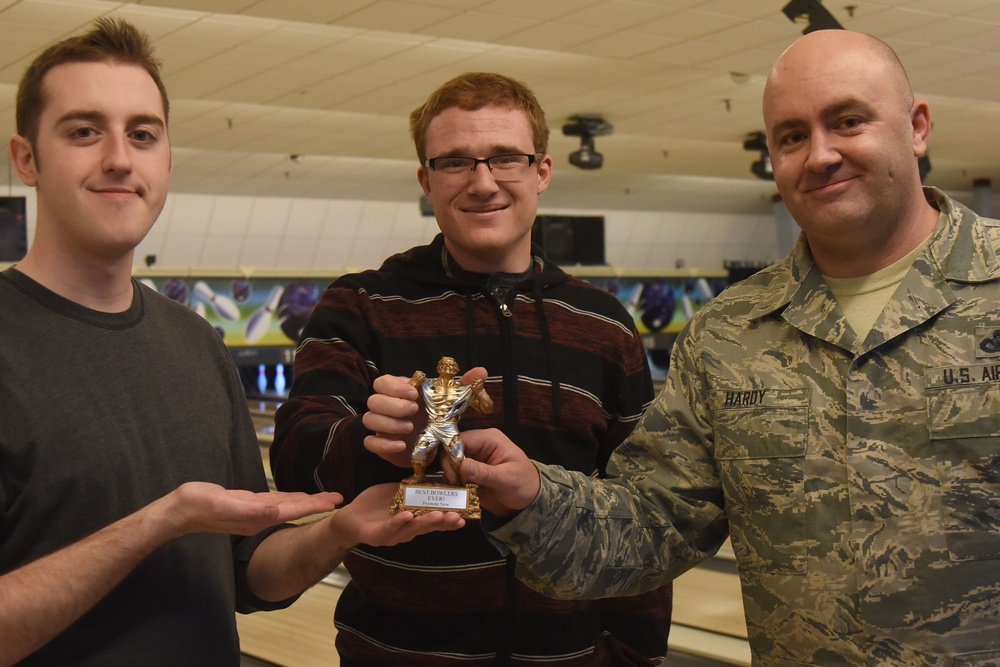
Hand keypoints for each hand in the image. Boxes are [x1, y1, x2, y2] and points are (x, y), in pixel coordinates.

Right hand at [165, 482, 341, 537]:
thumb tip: (275, 512)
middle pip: (295, 509)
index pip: (294, 511)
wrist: (180, 511)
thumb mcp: (225, 504)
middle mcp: (260, 517)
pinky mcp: (247, 505)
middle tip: (340, 497)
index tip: (336, 502)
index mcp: (259, 518)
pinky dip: (290, 498)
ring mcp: (254, 513)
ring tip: (325, 498)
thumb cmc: (199, 505)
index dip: (316, 506)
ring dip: (306, 501)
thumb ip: (251, 509)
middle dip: (318, 504)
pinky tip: (295, 497)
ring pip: (287, 505)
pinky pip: (275, 501)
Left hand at [325, 483, 465, 548]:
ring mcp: (392, 534)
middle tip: (458, 517)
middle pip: (427, 527)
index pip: (434, 520)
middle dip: (443, 522)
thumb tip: (438, 478)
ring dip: (425, 523)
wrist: (348, 516)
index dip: (449, 518)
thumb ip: (416, 489)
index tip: (465, 514)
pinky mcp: (376, 535)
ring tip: (438, 515)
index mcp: (413, 520)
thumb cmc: (375, 504)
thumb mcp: (399, 492)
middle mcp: (406, 531)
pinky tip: (408, 515)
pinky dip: (399, 522)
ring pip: (411, 529)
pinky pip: (389, 529)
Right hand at [362, 368, 487, 467]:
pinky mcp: (380, 444)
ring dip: (389, 424)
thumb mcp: (452, 401)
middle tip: (413, 411)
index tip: (414, 394)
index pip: (383, 381)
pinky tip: (401, 445)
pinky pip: (370, 443)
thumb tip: (481, 371)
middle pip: (373, 399)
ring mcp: (381, 426)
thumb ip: (465, 386)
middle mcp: (385, 406)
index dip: (395, 387)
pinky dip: (383, 444)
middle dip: (392, 405)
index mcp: (398, 391)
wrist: (433, 444)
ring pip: (369, 419)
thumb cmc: (438, 417)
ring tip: (409, 429)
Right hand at [453, 428, 539, 516]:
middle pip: (452, 449)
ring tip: (455, 490)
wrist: (530, 499)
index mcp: (489, 439)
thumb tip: (461, 466)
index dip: (452, 454)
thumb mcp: (507, 479)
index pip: (461, 439)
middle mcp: (479, 445)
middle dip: (450, 466)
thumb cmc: (524, 484)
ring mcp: (474, 459)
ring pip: (451, 462)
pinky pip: (455, 474)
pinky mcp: (470, 472)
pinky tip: (456, 492)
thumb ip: (484, 472)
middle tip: (454, 484)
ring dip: (450, 475)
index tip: (453, 474)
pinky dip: (453, 483)